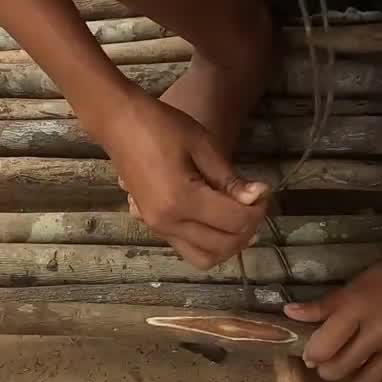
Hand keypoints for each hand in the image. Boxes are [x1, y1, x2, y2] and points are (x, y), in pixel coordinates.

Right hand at [98, 93, 268, 269]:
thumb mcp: (202, 145)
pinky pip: (189, 250)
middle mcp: (169, 223)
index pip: (234, 221)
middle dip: (247, 229)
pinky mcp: (154, 227)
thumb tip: (258, 197)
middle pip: (222, 246)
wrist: (119, 123)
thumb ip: (230, 178)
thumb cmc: (161, 126)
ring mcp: (158, 228)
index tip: (263, 191)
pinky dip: (210, 244)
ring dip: (229, 245)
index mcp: (181, 200)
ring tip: (240, 219)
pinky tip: (219, 221)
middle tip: (255, 204)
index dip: (257, 210)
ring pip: (205, 259)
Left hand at [284, 243, 381, 381]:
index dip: (313, 355)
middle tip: (336, 361)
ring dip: (356, 378)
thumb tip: (290, 313)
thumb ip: (326, 305)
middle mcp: (378, 332)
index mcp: (358, 307)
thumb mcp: (361, 283)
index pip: (321, 348)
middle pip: (338, 371)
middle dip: (330, 369)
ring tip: (361, 365)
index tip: (315, 354)